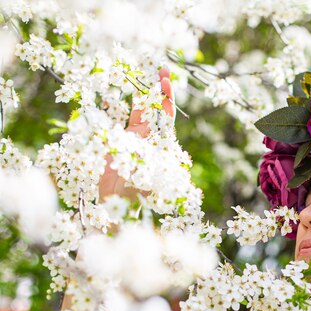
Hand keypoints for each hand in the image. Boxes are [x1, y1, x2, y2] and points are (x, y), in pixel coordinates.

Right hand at [98, 68, 174, 199]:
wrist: (115, 209)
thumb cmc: (136, 195)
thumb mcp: (146, 174)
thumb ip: (146, 154)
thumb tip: (144, 134)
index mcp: (159, 144)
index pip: (165, 115)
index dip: (166, 97)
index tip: (165, 79)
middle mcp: (148, 139)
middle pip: (153, 108)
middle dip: (156, 88)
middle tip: (160, 67)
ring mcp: (132, 140)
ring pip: (135, 111)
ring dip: (136, 95)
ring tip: (137, 74)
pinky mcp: (116, 145)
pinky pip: (116, 121)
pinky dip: (114, 109)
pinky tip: (111, 96)